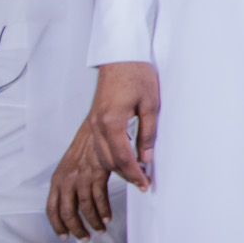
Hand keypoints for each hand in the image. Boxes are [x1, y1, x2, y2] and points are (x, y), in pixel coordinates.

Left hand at [47, 125, 113, 240]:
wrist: (97, 127)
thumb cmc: (86, 146)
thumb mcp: (71, 165)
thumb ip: (69, 183)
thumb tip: (73, 202)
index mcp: (57, 180)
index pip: (51, 209)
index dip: (57, 225)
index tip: (64, 236)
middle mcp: (66, 180)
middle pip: (67, 213)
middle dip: (76, 229)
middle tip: (84, 238)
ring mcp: (81, 177)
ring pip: (85, 208)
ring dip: (94, 222)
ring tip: (100, 230)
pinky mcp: (97, 174)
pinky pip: (99, 199)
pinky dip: (104, 211)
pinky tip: (108, 218)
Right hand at [88, 61, 158, 191]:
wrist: (120, 58)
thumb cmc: (137, 76)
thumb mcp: (151, 105)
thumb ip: (148, 133)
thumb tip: (147, 157)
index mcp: (111, 122)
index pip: (122, 158)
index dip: (135, 174)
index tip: (145, 184)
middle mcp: (97, 126)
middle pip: (109, 161)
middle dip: (126, 175)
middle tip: (143, 184)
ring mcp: (92, 124)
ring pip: (102, 156)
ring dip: (117, 168)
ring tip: (135, 175)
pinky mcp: (93, 120)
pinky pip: (99, 146)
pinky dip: (110, 157)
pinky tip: (123, 160)